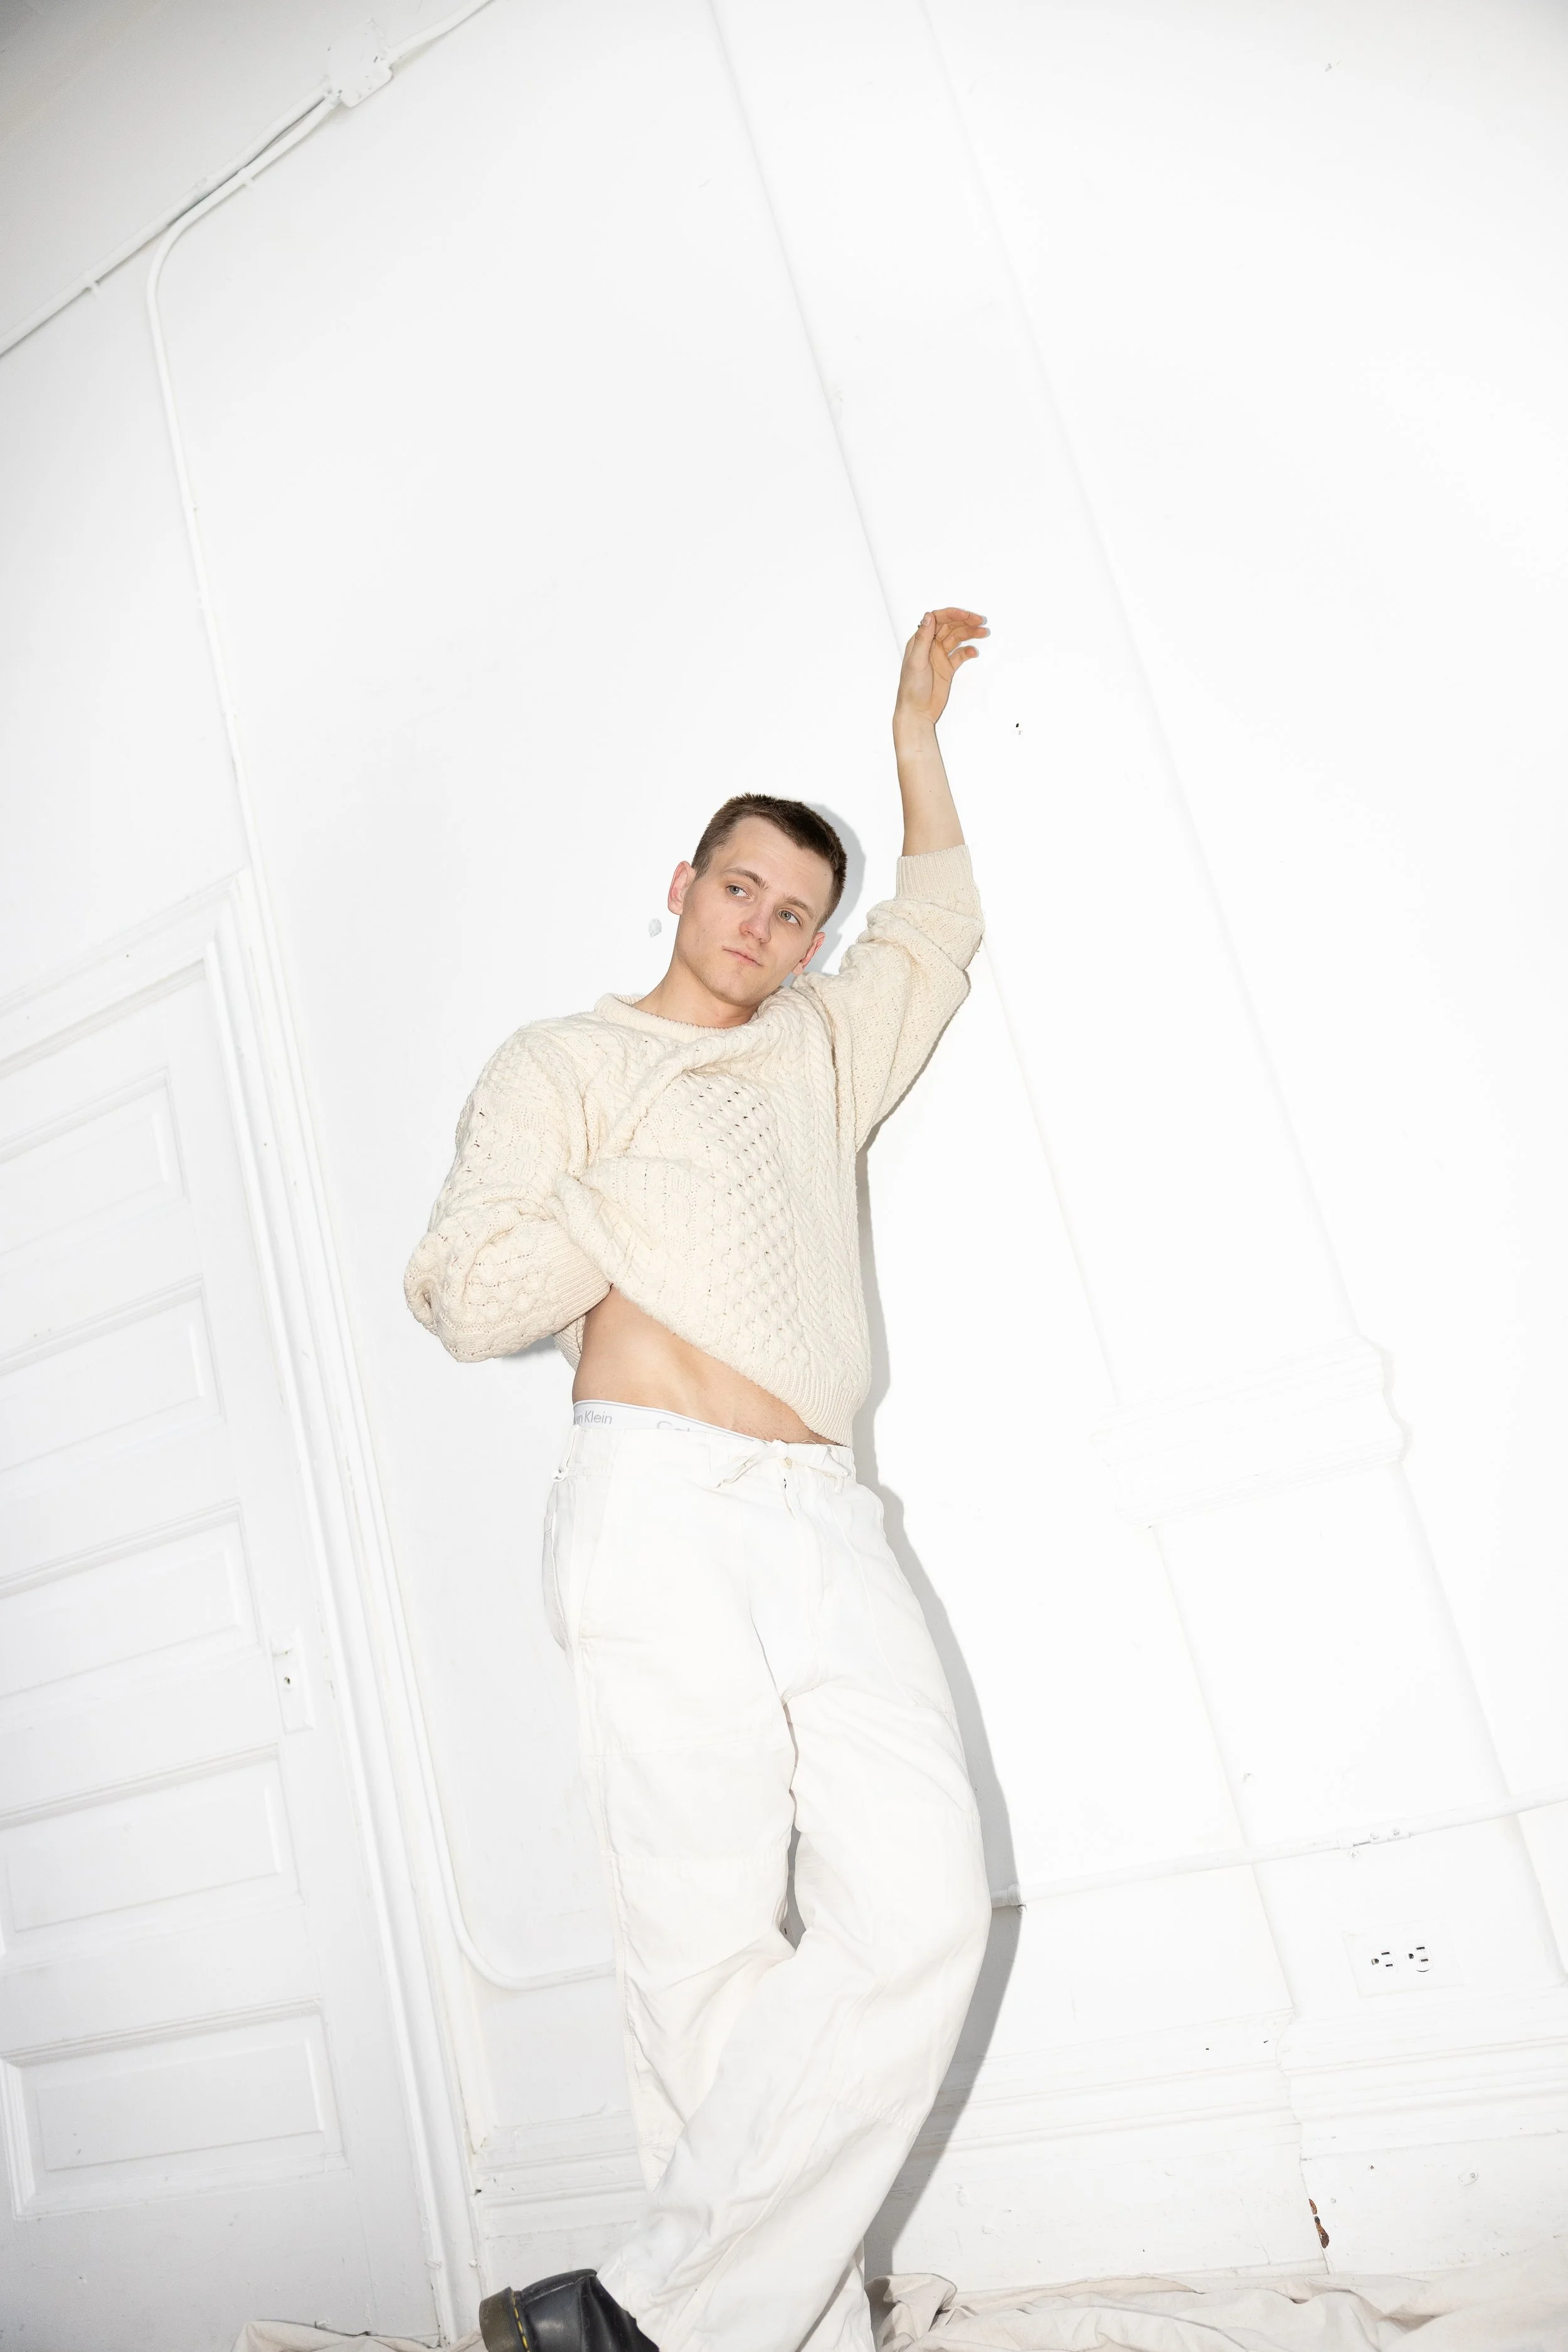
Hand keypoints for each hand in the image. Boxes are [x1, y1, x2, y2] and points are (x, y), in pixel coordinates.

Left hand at [894, 607, 987, 734]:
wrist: (917, 712)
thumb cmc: (912, 688)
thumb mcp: (916, 661)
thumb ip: (923, 639)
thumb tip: (928, 616)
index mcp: (920, 641)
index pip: (937, 620)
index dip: (952, 615)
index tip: (966, 616)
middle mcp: (930, 646)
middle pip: (950, 627)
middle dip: (965, 622)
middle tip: (980, 621)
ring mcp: (940, 656)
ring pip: (957, 639)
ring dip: (970, 634)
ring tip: (983, 633)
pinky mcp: (948, 668)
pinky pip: (960, 655)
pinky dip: (968, 652)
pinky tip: (973, 652)